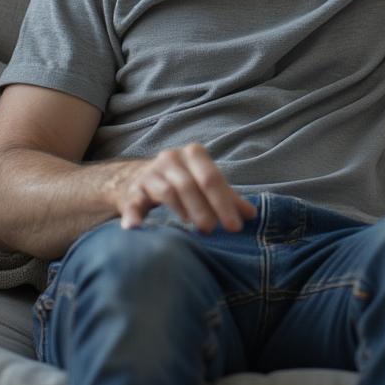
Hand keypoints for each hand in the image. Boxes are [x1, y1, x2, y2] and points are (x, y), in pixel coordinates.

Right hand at [114, 144, 257, 232]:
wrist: (139, 177)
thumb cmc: (182, 180)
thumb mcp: (204, 183)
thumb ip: (228, 197)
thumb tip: (252, 215)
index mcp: (194, 154)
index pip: (212, 178)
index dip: (224, 203)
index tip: (235, 227)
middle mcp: (171, 158)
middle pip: (190, 184)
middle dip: (204, 208)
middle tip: (212, 230)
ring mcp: (150, 173)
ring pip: (167, 191)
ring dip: (181, 210)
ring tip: (191, 229)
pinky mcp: (132, 191)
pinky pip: (133, 203)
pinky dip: (134, 215)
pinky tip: (135, 228)